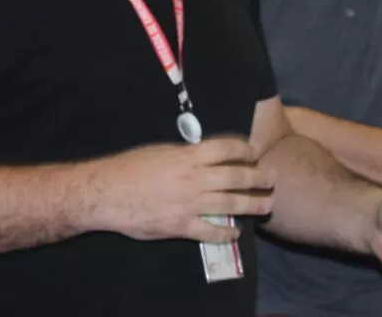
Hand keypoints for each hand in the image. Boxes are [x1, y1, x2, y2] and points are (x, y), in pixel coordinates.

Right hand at [90, 137, 275, 243]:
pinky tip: (236, 232)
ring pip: (230, 204)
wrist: (108, 192)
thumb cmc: (130, 167)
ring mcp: (190, 203)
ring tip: (267, 204)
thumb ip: (184, 154)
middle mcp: (195, 178)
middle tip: (272, 178)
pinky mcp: (181, 226)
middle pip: (236, 177)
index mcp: (188, 156)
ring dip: (252, 204)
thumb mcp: (160, 151)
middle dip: (257, 178)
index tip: (255, 153)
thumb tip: (201, 154)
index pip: (226, 149)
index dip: (244, 150)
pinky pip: (211, 231)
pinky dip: (226, 232)